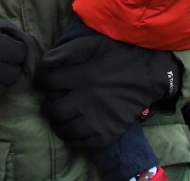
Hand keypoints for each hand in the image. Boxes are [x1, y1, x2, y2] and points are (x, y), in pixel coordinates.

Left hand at [33, 34, 180, 154]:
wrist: (147, 74)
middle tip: (48, 105)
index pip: (49, 82)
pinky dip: (75, 142)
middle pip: (55, 110)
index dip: (41, 82)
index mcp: (82, 76)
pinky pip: (86, 145)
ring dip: (58, 126)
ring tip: (59, 120)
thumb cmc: (117, 56)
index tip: (42, 83)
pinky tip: (73, 134)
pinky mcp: (110, 132)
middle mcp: (87, 100)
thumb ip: (68, 50)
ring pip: (67, 129)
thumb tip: (45, 61)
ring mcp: (99, 119)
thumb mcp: (92, 44)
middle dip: (47, 108)